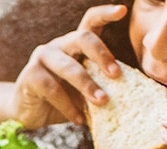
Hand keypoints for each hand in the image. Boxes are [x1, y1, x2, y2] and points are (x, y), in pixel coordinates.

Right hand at [9, 4, 126, 127]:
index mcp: (76, 47)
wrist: (33, 114)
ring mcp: (43, 58)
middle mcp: (59, 46)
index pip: (91, 23)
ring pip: (68, 66)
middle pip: (81, 38)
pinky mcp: (30, 76)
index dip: (105, 14)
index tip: (122, 10)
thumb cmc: (68, 101)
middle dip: (101, 55)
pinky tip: (79, 120)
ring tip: (103, 102)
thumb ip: (105, 89)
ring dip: (87, 85)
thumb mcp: (89, 93)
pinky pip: (52, 89)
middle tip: (116, 75)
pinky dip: (68, 106)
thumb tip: (136, 101)